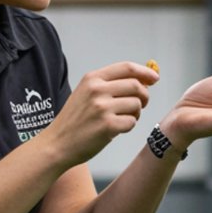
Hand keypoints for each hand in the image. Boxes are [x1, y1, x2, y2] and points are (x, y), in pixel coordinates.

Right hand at [41, 62, 158, 166]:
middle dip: (144, 96)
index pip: (126, 68)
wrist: (57, 144)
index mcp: (92, 79)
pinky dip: (129, 126)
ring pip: (137, 104)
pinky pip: (132, 122)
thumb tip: (143, 80)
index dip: (144, 72)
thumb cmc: (75, 121)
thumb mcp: (86, 94)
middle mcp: (97, 90)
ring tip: (123, 119)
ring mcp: (102, 108)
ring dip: (136, 113)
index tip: (154, 78)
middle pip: (136, 86)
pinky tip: (116, 129)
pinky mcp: (107, 126)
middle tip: (140, 106)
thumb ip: (109, 85)